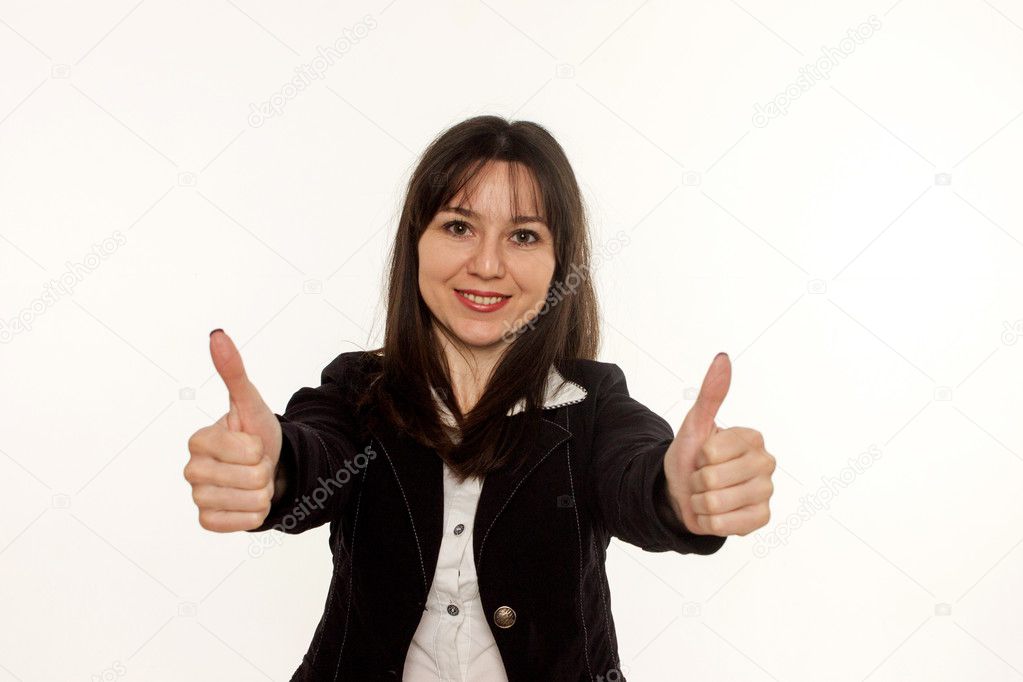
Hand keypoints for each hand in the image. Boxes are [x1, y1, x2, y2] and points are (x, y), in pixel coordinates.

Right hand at [183, 330, 283, 531]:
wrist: (263, 467)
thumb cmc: (255, 433)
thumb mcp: (251, 402)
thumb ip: (233, 371)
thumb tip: (217, 334)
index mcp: (198, 439)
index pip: (249, 450)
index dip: (261, 447)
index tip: (252, 443)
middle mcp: (191, 469)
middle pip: (254, 477)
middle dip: (265, 471)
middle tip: (255, 464)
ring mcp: (197, 497)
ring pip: (252, 501)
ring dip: (263, 492)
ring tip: (253, 480)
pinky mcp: (207, 521)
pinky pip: (244, 523)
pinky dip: (256, 513)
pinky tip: (247, 501)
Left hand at [662, 353, 774, 536]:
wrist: (684, 491)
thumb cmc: (692, 456)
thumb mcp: (695, 424)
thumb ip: (711, 393)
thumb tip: (722, 358)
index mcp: (753, 438)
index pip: (711, 452)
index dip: (698, 456)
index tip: (703, 455)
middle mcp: (767, 463)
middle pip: (712, 479)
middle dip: (696, 481)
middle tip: (702, 477)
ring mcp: (766, 493)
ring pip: (716, 503)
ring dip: (700, 502)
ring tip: (706, 493)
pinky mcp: (762, 519)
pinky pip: (724, 525)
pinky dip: (708, 521)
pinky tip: (714, 512)